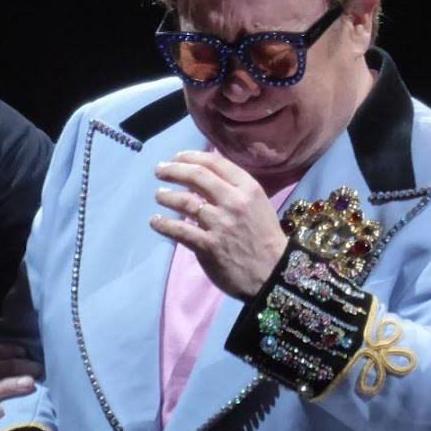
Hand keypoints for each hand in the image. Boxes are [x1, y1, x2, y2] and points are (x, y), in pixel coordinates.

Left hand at [150, 150, 286, 299]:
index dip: (191, 157)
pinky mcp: (208, 246)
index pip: (215, 163)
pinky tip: (155, 221)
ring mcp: (220, 224)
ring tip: (159, 195)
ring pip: (185, 202)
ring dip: (166, 196)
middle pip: (196, 176)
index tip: (177, 158)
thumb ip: (234, 188)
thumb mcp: (257, 204)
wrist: (275, 273)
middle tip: (160, 171)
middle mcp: (234, 202)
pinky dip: (163, 224)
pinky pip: (179, 230)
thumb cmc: (264, 236)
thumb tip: (203, 173)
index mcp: (248, 188)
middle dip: (174, 170)